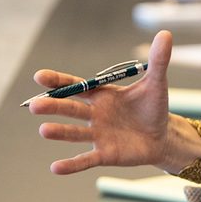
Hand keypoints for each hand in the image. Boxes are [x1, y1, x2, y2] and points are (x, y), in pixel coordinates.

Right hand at [29, 30, 176, 174]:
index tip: (39, 76)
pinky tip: (55, 167)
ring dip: (59, 131)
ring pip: (74, 133)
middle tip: (34, 105)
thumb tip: (166, 34)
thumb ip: (158, 61)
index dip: (58, 81)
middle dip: (53, 106)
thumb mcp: (156, 84)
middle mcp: (94, 114)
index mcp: (101, 95)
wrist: (163, 137)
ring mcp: (97, 135)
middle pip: (70, 108)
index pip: (75, 86)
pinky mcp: (105, 154)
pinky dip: (72, 164)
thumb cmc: (153, 108)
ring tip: (43, 130)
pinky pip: (86, 159)